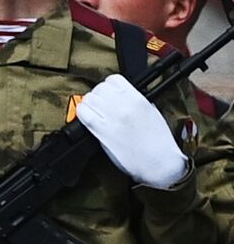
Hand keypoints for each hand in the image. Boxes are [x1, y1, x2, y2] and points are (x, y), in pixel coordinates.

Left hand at [76, 74, 188, 188]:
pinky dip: (83, 113)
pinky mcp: (102, 131)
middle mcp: (123, 106)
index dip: (109, 86)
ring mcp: (112, 118)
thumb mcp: (152, 112)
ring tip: (95, 111)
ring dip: (90, 104)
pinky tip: (87, 117)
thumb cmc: (159, 141)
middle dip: (99, 95)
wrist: (160, 163)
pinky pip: (84, 114)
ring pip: (89, 99)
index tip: (109, 93)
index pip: (114, 80)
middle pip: (99, 88)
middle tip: (101, 104)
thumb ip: (135, 101)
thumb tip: (121, 96)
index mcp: (138, 99)